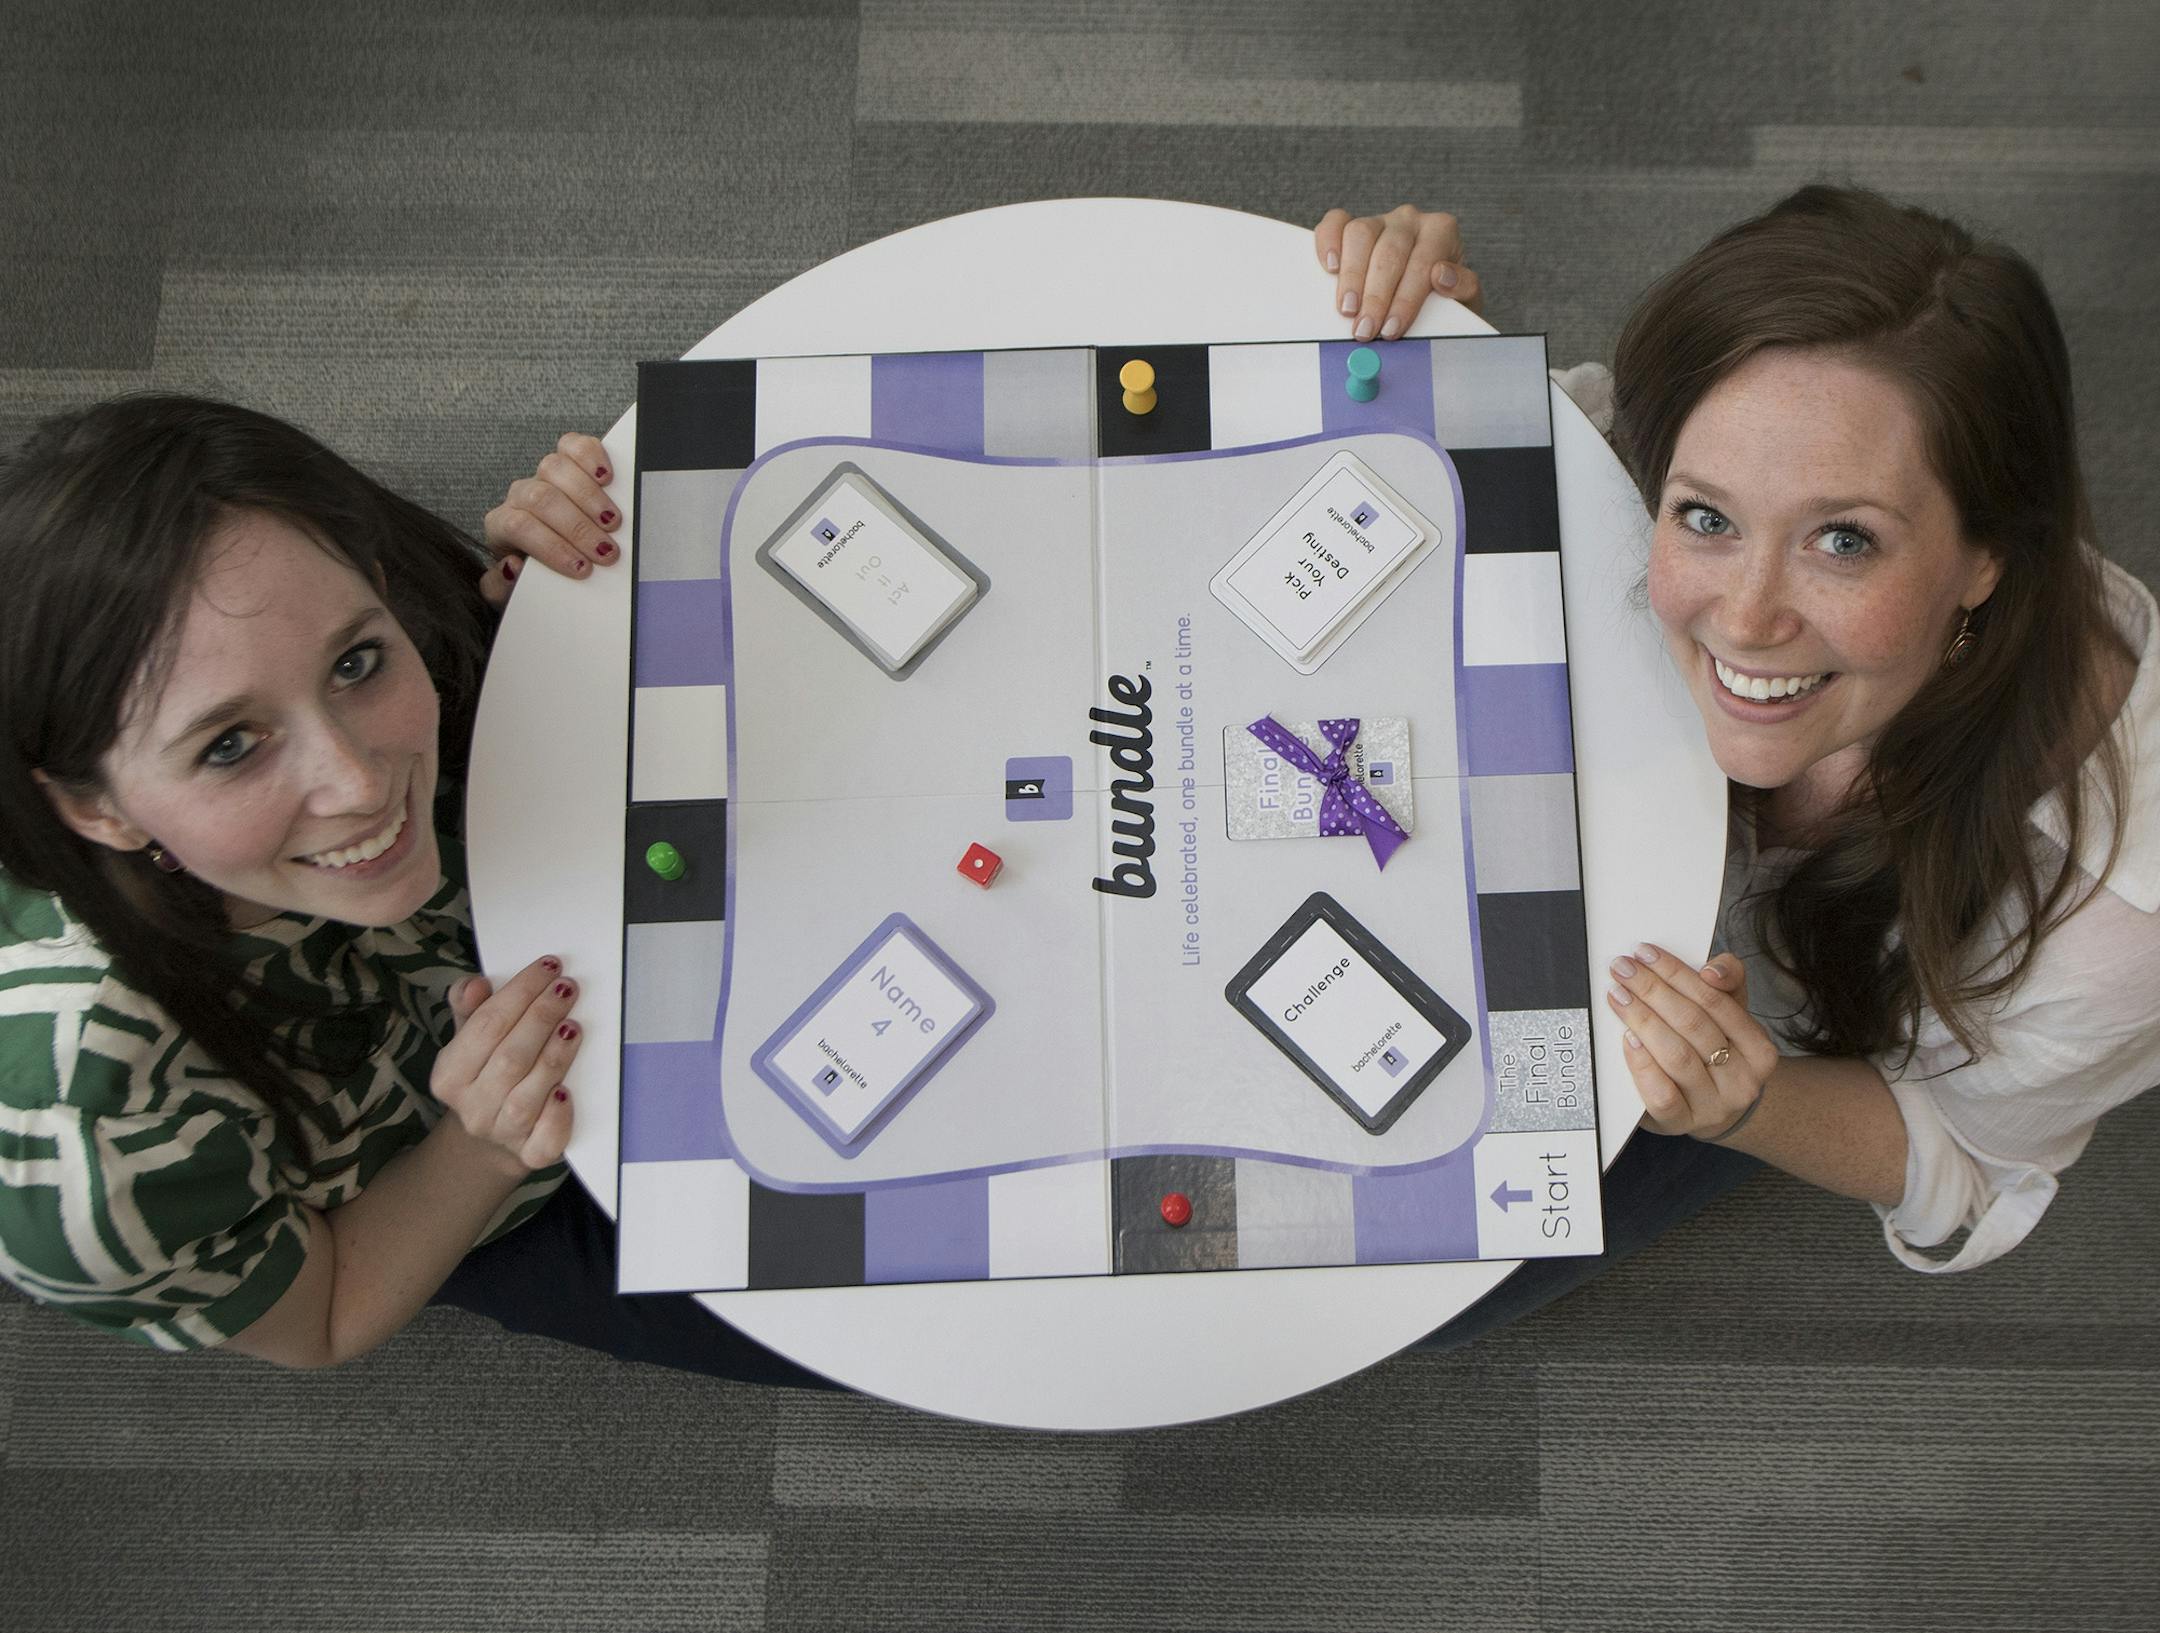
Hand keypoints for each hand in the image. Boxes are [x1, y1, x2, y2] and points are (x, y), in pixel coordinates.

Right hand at [431, 955, 579, 1171]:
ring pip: (528, 1096)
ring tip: (573, 1026)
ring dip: (554, 1058)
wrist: (489, 1141)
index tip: (548, 967)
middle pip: (510, 1058)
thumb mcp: (469, 1042)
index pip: (486, 1026)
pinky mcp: (531, 1155)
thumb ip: (471, 1010)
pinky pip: (546, 1139)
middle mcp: (472, 1108)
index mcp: (449, 1076)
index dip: (519, 992)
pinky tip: (567, 1091)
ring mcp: (502, 1134)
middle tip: (566, 989)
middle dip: (541, 1018)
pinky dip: (558, 1116)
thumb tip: (475, 984)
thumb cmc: (486, 1076)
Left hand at [480, 433, 620, 605]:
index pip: (518, 527)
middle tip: (605, 551)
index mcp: (502, 526)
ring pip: (555, 468)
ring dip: (588, 497)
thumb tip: (512, 566)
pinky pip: (574, 445)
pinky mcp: (568, 459)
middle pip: (541, 498)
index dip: (551, 546)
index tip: (581, 568)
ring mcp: (544, 475)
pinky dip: (592, 457)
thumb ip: (503, 588)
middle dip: (578, 527)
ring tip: (612, 522)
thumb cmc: (536, 573)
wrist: (546, 556)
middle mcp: (521, 496)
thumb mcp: (515, 591)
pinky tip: (607, 477)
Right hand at [1312, 205, 1482, 341]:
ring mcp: (1379, 220)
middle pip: (1389, 250)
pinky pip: (1336, 223)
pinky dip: (1328, 242)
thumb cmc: (1443, 298)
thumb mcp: (1464, 299)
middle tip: (1366, 329)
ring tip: (1347, 309)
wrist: (1427, 295)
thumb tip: (1442, 276)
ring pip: (1360, 233)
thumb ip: (1464, 288)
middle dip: (1376, 296)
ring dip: (1352, 276)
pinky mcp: (1351, 225)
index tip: (1392, 328)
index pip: (1423, 261)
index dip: (1406, 298)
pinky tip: (1330, 268)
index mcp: (1441, 231)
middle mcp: (1410, 221)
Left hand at [1604, 946, 1778, 1140]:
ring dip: (1642, 1020)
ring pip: (1676, 1056)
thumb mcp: (1731, 1015)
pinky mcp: (1681, 1123)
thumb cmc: (1718, 1051)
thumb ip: (1727, 982)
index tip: (1646, 953)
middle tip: (1623, 968)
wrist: (1714, 1107)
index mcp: (1758, 1049)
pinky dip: (1642, 1064)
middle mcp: (1742, 1081)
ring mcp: (1712, 1106)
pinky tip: (1627, 1040)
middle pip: (1693, 1025)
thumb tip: (1711, 971)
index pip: (1716, 1001)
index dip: (1678, 973)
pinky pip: (1661, 1094)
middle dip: (1653, 990)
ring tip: (1619, 996)